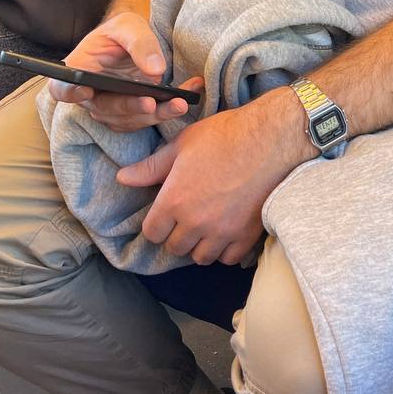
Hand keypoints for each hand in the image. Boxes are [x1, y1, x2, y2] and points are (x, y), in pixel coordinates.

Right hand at [49, 11, 203, 131]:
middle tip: (150, 103)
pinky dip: (169, 110)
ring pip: (128, 120)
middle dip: (130, 107)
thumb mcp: (128, 26)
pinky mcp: (131, 115)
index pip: (62, 88)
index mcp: (79, 70)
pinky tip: (189, 95)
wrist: (134, 43)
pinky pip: (148, 119)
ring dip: (155, 115)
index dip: (70, 93)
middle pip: (104, 109)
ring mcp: (110, 109)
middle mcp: (91, 96)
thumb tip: (155, 70)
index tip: (85, 91)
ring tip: (178, 104)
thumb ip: (139, 43)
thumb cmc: (122, 32)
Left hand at [118, 89, 311, 265]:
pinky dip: (224, 250)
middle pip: (175, 248)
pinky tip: (226, 232)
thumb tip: (122, 178)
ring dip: (199, 245)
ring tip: (206, 227)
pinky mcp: (246, 236)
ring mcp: (222, 232)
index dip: (157, 223)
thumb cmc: (224, 135)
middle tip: (187, 217)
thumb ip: (151, 167)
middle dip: (177, 234)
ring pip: (200, 257)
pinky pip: (227, 258)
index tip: (166, 212)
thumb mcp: (182, 145)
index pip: (152, 233)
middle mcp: (195, 222)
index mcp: (174, 201)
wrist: (270, 138)